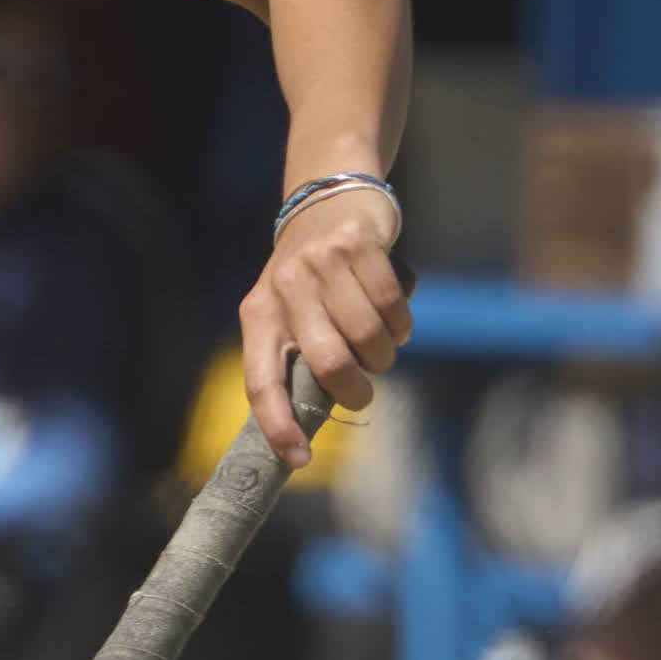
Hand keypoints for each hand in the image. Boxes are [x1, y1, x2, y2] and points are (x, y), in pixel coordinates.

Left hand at [243, 185, 407, 462]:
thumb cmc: (309, 276)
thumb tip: (305, 426)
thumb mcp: (284, 311)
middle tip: (364, 390)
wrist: (327, 198)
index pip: (261, 381)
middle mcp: (285, 288)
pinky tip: (393, 321)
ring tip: (380, 347)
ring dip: (384, 355)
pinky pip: (393, 306)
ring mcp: (322, 263)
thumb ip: (293, 357)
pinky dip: (401, 326)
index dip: (278, 426)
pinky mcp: (359, 244)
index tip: (298, 461)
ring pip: (368, 337)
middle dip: (355, 390)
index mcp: (258, 315)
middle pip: (329, 363)